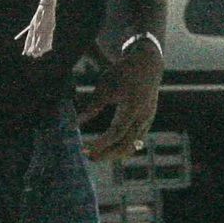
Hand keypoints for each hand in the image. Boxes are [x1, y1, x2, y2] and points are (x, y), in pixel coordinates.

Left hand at [81, 38, 162, 164]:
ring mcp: (147, 121)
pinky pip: (135, 140)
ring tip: (94, 154)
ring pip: (132, 146)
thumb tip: (75, 124)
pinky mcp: (146, 122)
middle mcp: (143, 117)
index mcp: (132, 107)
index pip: (117, 132)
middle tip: (87, 156)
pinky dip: (120, 146)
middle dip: (106, 153)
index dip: (101, 143)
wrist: (147, 66)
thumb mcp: (104, 86)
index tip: (85, 148)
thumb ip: (92, 106)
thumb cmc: (122, 73)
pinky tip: (106, 147)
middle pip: (126, 145)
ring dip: (113, 153)